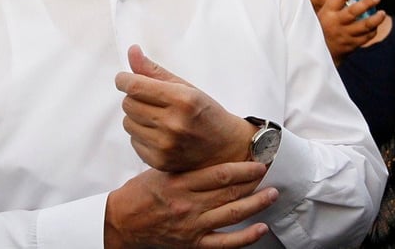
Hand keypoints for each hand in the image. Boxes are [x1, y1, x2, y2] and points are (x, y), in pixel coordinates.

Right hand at [104, 162, 276, 248]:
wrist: (122, 223)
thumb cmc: (140, 194)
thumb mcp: (160, 172)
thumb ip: (186, 167)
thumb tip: (214, 154)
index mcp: (179, 183)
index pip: (219, 174)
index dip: (243, 167)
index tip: (257, 161)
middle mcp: (188, 204)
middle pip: (229, 192)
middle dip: (254, 182)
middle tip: (270, 172)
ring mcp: (192, 226)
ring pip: (232, 215)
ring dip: (256, 204)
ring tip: (272, 194)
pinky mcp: (193, 243)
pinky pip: (225, 243)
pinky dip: (246, 237)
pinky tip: (260, 228)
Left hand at [115, 45, 256, 172]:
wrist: (226, 149)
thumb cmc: (205, 113)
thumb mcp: (186, 87)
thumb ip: (155, 71)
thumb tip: (132, 50)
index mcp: (182, 99)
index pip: (135, 86)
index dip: (124, 80)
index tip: (124, 79)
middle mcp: (173, 123)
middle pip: (128, 104)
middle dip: (134, 98)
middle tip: (151, 101)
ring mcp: (166, 145)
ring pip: (127, 123)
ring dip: (137, 118)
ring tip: (158, 118)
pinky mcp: (159, 162)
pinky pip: (133, 141)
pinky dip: (141, 136)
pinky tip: (160, 135)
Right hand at [317, 0, 384, 64]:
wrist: (318, 52)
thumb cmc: (322, 28)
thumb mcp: (323, 14)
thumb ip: (335, 4)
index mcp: (327, 12)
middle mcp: (336, 23)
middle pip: (353, 11)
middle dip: (367, 3)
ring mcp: (344, 35)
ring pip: (364, 26)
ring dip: (375, 19)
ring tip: (382, 13)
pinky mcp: (351, 45)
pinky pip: (366, 37)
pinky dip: (372, 31)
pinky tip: (375, 26)